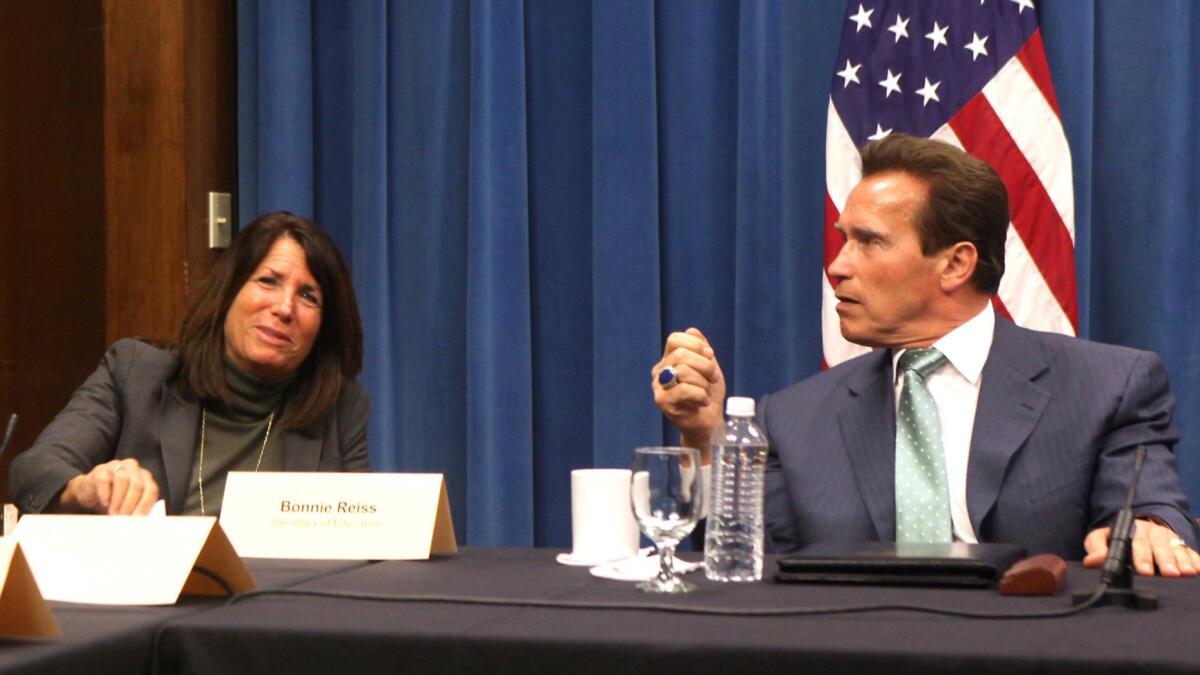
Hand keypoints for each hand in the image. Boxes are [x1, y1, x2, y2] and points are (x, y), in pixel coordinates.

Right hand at [58, 458, 159, 514]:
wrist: (90, 493)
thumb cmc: (113, 500)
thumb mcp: (127, 504)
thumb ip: (136, 509)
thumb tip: (139, 522)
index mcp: (144, 477)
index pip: (151, 489)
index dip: (145, 505)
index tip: (138, 519)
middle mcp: (133, 468)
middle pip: (137, 485)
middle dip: (130, 504)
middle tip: (123, 518)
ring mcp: (116, 466)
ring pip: (123, 479)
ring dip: (118, 499)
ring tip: (113, 513)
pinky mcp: (100, 469)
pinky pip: (104, 479)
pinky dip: (105, 493)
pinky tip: (104, 503)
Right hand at [651, 327, 725, 458]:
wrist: (709, 422)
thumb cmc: (707, 394)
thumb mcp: (708, 367)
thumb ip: (701, 348)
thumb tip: (692, 331)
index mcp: (669, 359)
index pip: (675, 339)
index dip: (696, 344)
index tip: (710, 355)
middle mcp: (660, 370)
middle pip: (681, 354)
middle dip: (705, 365)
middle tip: (713, 378)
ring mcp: (659, 386)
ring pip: (684, 371)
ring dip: (704, 383)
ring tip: (706, 392)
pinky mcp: (662, 402)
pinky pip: (684, 389)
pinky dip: (701, 395)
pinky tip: (702, 402)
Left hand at [1083, 518, 1199, 576]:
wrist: (1138, 527)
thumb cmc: (1118, 539)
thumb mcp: (1102, 539)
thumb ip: (1097, 549)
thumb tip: (1091, 561)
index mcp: (1133, 530)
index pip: (1137, 543)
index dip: (1142, 557)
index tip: (1145, 571)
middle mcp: (1153, 533)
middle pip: (1159, 547)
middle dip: (1165, 560)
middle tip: (1169, 574)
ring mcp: (1169, 538)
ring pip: (1176, 549)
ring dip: (1182, 561)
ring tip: (1187, 573)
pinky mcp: (1181, 545)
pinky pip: (1190, 551)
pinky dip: (1195, 559)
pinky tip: (1198, 569)